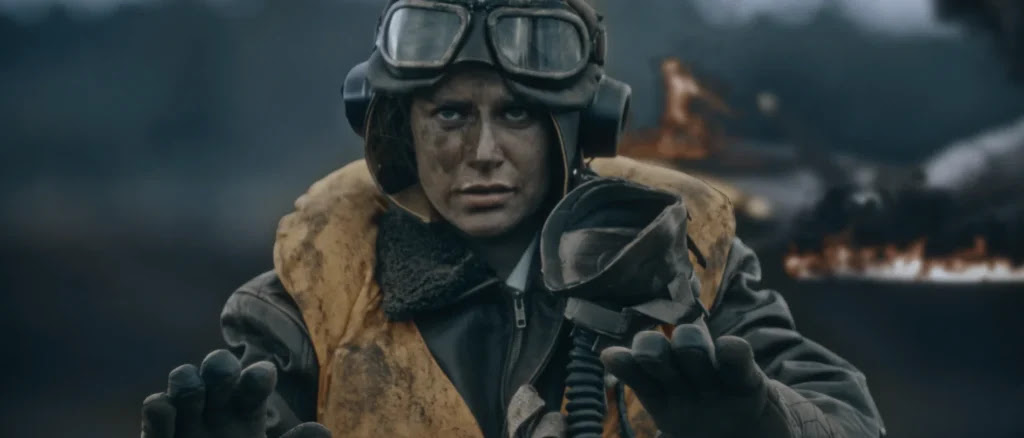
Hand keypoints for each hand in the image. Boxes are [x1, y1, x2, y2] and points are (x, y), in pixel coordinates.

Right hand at [141, 349, 329, 437]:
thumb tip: (323, 431)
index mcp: (249, 411)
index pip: (255, 381)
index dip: (258, 376)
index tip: (261, 378)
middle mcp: (218, 407)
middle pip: (218, 367)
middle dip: (220, 365)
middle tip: (224, 376)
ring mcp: (186, 418)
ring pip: (183, 378)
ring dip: (188, 382)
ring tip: (196, 400)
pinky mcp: (158, 435)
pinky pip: (156, 408)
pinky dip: (159, 407)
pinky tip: (166, 412)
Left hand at [601, 323, 793, 437]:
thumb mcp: (678, 437)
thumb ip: (658, 417)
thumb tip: (622, 385)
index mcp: (661, 398)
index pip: (636, 374)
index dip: (624, 363)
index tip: (612, 357)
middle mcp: (682, 380)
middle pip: (658, 352)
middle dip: (650, 348)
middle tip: (652, 356)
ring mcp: (714, 375)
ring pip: (692, 346)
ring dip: (688, 344)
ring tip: (691, 352)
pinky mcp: (749, 380)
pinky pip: (737, 360)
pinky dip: (733, 353)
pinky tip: (729, 348)